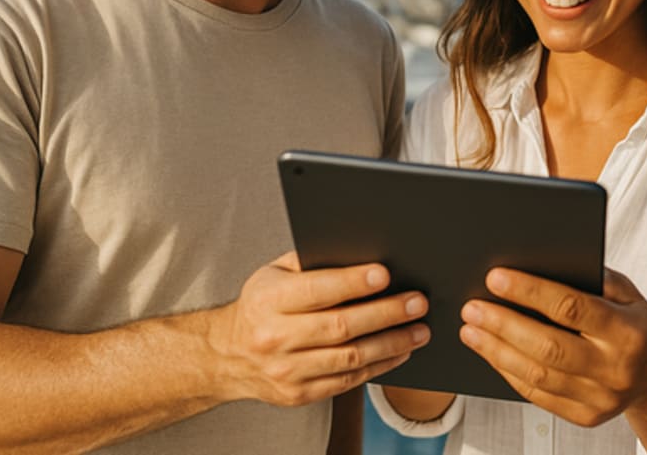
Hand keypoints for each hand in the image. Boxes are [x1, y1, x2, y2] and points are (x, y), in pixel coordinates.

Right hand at [208, 252, 429, 406]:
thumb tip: (362, 251)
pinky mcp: (298, 394)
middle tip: (417, 302)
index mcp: (268, 300)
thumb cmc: (263, 303)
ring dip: (391, 343)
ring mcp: (285, 371)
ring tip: (420, 330)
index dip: (353, 283)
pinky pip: (347, 382)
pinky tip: (400, 351)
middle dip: (386, 313)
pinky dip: (379, 366)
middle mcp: (274, 337)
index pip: (317, 290)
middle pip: (340, 327)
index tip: (385, 275)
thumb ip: (312, 262)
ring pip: (349, 358)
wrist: (227, 356)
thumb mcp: (274, 274)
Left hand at [458, 267, 646, 426]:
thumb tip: (538, 264)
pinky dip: (510, 373)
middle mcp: (615, 367)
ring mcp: (601, 397)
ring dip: (497, 351)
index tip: (495, 278)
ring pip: (538, 375)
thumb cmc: (633, 322)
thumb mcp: (626, 292)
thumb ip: (591, 277)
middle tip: (473, 308)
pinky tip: (492, 353)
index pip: (571, 308)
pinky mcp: (586, 416)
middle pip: (548, 346)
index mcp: (627, 330)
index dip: (530, 291)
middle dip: (504, 324)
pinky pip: (538, 396)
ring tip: (472, 330)